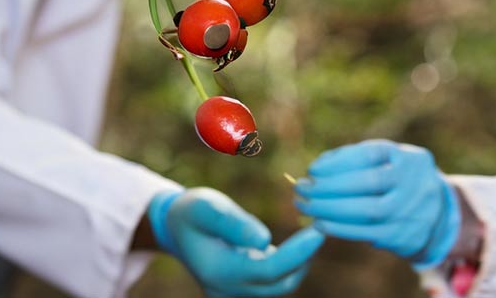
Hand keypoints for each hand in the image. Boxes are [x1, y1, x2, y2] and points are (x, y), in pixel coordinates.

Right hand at [148, 187, 323, 296]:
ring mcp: (233, 294)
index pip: (268, 270)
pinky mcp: (241, 290)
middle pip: (279, 283)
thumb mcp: (205, 206)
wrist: (176, 228)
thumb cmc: (192, 212)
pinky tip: (296, 243)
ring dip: (298, 263)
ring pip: (279, 286)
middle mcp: (226, 290)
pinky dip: (288, 265)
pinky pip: (273, 283)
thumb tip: (264, 239)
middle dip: (303, 257)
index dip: (298, 252)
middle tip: (320, 227)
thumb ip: (232, 223)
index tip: (319, 229)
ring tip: (310, 232)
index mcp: (218, 272)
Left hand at [294, 139, 459, 268]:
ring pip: (366, 211)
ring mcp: (410, 210)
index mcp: (408, 158)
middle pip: (367, 183)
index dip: (338, 161)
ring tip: (305, 206)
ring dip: (329, 209)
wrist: (439, 215)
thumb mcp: (389, 162)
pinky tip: (320, 223)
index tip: (313, 169)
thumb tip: (317, 168)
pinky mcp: (402, 236)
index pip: (370, 154)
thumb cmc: (399, 181)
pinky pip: (366, 232)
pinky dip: (339, 228)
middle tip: (301, 188)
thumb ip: (356, 159)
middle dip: (328, 186)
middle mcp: (413, 182)